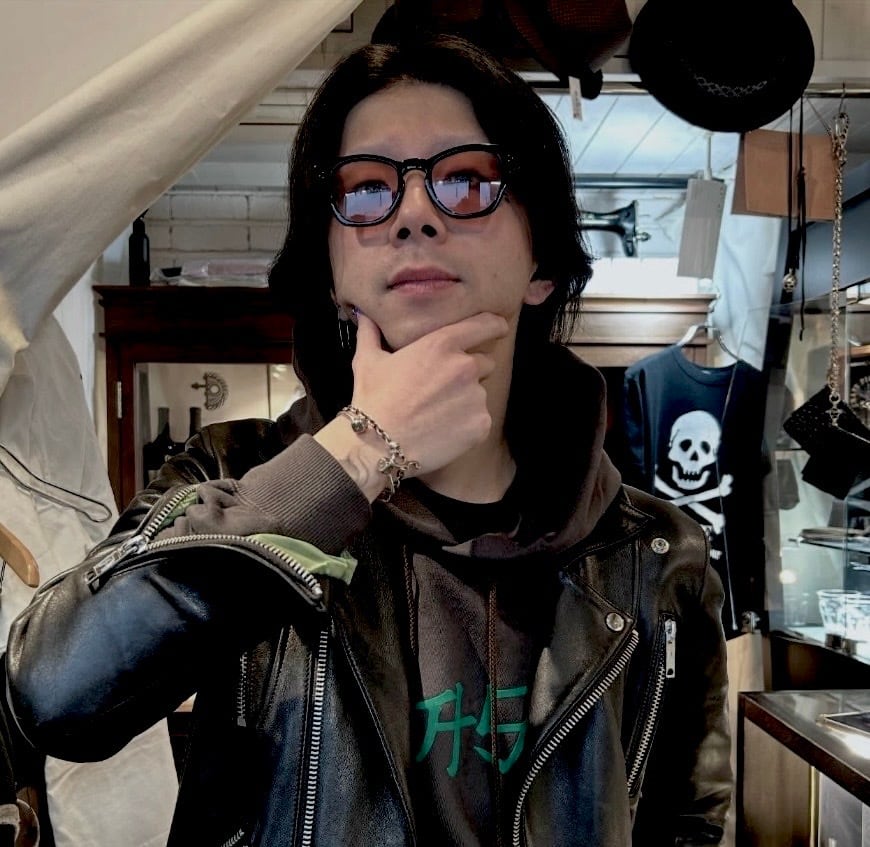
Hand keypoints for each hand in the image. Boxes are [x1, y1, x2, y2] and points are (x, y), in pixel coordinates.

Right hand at [349, 311, 508, 476]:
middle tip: (443, 388)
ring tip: (437, 413)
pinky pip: (481, 419)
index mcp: (442, 344)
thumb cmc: (372, 400)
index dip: (494, 326)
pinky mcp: (481, 424)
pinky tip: (443, 431)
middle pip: (485, 363)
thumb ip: (370, 333)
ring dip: (466, 400)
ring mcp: (476, 397)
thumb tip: (363, 315)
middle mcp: (465, 367)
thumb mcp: (367, 360)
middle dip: (470, 372)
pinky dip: (467, 425)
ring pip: (480, 394)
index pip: (486, 325)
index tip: (498, 329)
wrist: (377, 446)